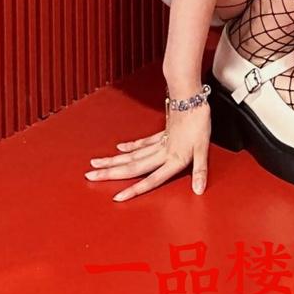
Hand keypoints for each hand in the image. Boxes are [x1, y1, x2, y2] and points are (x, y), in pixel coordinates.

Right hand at [85, 101, 210, 200]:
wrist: (190, 95)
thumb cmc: (198, 119)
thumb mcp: (204, 147)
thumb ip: (201, 169)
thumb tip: (199, 190)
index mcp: (172, 159)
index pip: (151, 179)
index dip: (134, 190)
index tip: (116, 197)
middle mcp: (161, 152)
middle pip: (132, 166)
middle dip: (110, 173)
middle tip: (90, 176)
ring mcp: (159, 142)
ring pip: (132, 155)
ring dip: (114, 160)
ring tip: (96, 164)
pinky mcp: (160, 132)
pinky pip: (142, 143)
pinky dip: (130, 147)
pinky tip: (119, 148)